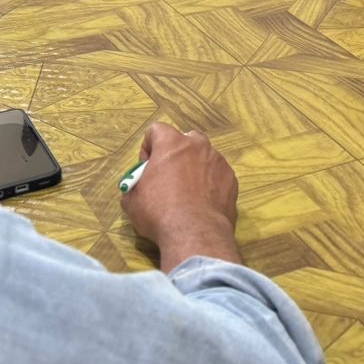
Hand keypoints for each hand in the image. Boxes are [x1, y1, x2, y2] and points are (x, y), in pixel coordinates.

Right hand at [121, 122, 241, 270]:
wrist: (195, 233)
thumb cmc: (159, 213)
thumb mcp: (132, 201)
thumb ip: (135, 185)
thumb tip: (136, 188)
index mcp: (171, 143)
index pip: (156, 130)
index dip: (148, 148)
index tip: (147, 168)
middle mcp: (198, 145)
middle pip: (185, 139)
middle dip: (176, 154)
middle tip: (169, 178)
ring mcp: (218, 161)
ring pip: (204, 156)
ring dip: (195, 168)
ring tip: (188, 194)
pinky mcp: (231, 179)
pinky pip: (217, 174)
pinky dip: (210, 183)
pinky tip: (203, 203)